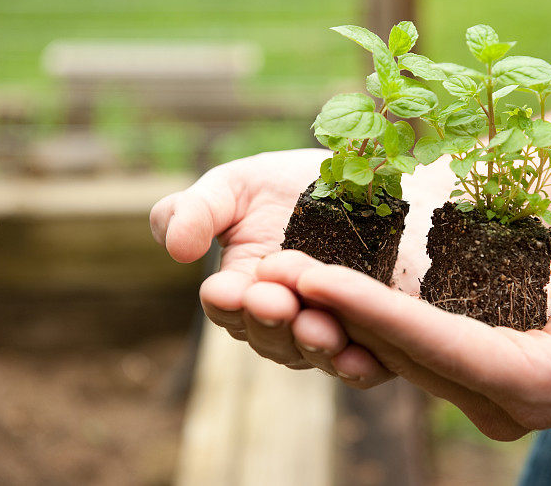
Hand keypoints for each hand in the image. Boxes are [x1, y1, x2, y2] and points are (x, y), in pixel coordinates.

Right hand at [149, 149, 440, 380]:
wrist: (367, 182)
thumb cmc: (290, 184)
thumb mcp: (236, 186)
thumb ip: (196, 211)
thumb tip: (177, 249)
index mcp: (242, 289)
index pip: (226, 306)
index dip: (226, 301)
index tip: (228, 290)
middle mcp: (283, 318)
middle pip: (267, 336)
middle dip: (269, 321)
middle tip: (275, 302)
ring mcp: (328, 330)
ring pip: (310, 352)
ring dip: (310, 343)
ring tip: (316, 325)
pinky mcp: (373, 335)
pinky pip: (363, 365)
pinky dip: (356, 368)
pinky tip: (359, 359)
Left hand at [281, 236, 550, 439]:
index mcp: (540, 386)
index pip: (444, 349)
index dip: (380, 314)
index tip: (321, 279)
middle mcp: (500, 396)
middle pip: (406, 351)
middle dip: (339, 310)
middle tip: (276, 270)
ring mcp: (484, 382)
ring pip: (397, 347)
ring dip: (339, 309)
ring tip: (283, 269)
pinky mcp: (475, 359)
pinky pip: (410, 335)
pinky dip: (366, 307)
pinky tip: (326, 276)